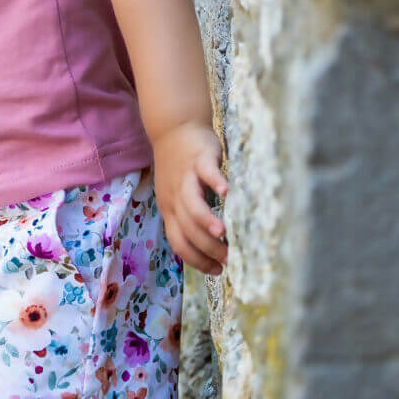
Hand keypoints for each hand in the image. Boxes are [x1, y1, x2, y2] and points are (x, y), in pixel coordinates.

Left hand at [152, 121, 228, 276]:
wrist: (174, 128)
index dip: (196, 260)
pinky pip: (206, 173)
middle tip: (229, 258)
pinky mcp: (199, 159)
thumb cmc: (181, 167)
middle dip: (207, 247)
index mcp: (170, 209)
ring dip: (206, 220)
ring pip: (191, 205)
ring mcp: (185, 177)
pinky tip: (226, 192)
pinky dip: (214, 183)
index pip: (179, 242)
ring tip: (222, 234)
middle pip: (187, 229)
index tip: (217, 270)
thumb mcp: (177, 195)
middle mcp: (174, 197)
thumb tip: (210, 246)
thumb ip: (189, 217)